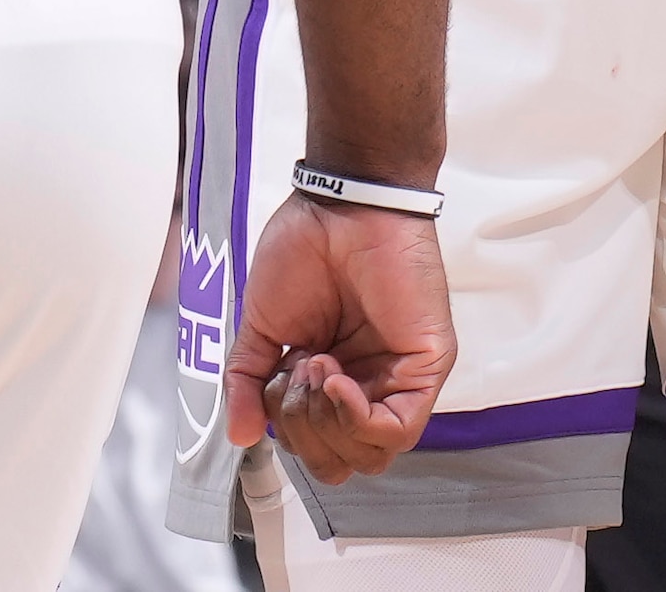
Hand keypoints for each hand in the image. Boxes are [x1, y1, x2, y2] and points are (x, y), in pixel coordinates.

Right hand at [220, 197, 453, 480]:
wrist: (340, 204)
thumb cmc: (304, 250)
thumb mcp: (262, 327)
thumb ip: (249, 384)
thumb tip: (240, 437)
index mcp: (331, 380)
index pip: (316, 448)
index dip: (289, 432)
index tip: (275, 377)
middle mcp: (368, 385)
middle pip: (342, 460)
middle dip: (304, 432)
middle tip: (294, 371)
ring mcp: (398, 379)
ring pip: (370, 454)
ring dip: (327, 421)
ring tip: (314, 364)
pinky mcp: (425, 367)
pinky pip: (398, 428)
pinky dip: (356, 417)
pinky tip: (335, 377)